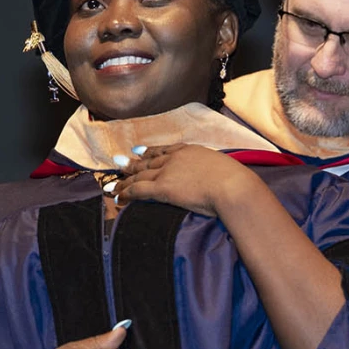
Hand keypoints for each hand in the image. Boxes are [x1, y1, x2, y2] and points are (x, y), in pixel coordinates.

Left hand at [113, 144, 260, 216]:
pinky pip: (138, 190)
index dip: (150, 152)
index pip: (164, 150)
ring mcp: (168, 172)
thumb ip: (212, 171)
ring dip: (124, 182)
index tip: (139, 151)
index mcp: (190, 150)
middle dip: (132, 165)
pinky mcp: (163, 188)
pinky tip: (118, 198)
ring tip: (113, 186)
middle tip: (118, 164)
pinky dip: (126, 193)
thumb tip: (217, 180)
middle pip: (148, 162)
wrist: (233, 187)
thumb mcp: (223, 169)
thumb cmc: (236, 182)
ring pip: (139, 176)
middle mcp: (175, 158)